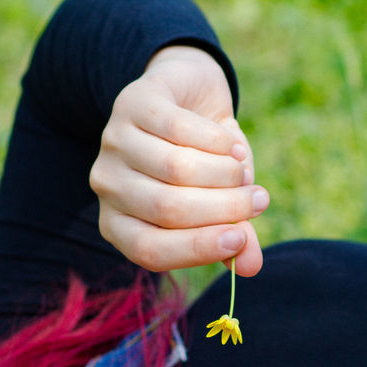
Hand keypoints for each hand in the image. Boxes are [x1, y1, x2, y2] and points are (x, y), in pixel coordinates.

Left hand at [90, 45, 266, 274]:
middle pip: (168, 209)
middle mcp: (107, 186)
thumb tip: (252, 266)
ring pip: (177, 169)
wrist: (188, 100)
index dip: (198, 248)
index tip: (240, 239)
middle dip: (224, 208)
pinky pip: (181, 130)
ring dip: (225, 173)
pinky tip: (234, 146)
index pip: (150, 251)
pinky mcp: (131, 104)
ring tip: (244, 172)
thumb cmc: (203, 165)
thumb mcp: (219, 206)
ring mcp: (114, 143)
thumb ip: (233, 238)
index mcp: (118, 225)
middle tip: (259, 202)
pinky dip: (219, 142)